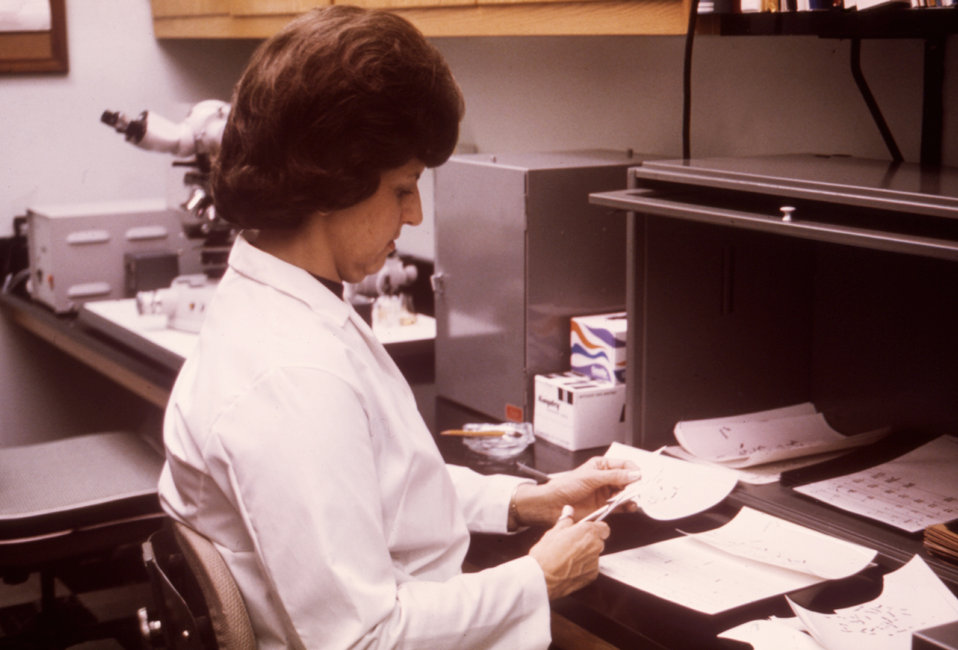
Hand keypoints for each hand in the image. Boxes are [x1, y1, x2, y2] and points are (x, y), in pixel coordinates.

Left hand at [514, 456, 640, 526]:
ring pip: (625, 493)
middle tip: (637, 490)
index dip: (634, 470)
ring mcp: (605, 493)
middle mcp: (605, 479)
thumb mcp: (591, 477)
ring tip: (632, 498)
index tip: (640, 477)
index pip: (624, 465)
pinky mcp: (604, 506)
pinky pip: (621, 506)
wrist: (553, 504)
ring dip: (631, 496)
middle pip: (627, 480)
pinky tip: (628, 506)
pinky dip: (627, 507)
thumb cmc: (565, 486)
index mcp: (602, 466)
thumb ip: (614, 476)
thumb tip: (633, 474)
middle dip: (634, 484)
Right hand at [528, 505, 609, 599]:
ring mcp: (595, 562)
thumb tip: (569, 511)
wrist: (542, 578)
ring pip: (593, 556)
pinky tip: (569, 568)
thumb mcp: (553, 532)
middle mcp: (595, 546)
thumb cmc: (546, 554)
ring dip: (585, 556)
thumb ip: (566, 520)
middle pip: (598, 541)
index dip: (595, 529)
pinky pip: (590, 568)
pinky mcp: (592, 576)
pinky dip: (582, 568)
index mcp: (588, 532)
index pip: (603, 528)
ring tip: (567, 558)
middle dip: (588, 542)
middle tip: (572, 544)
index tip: (587, 531)